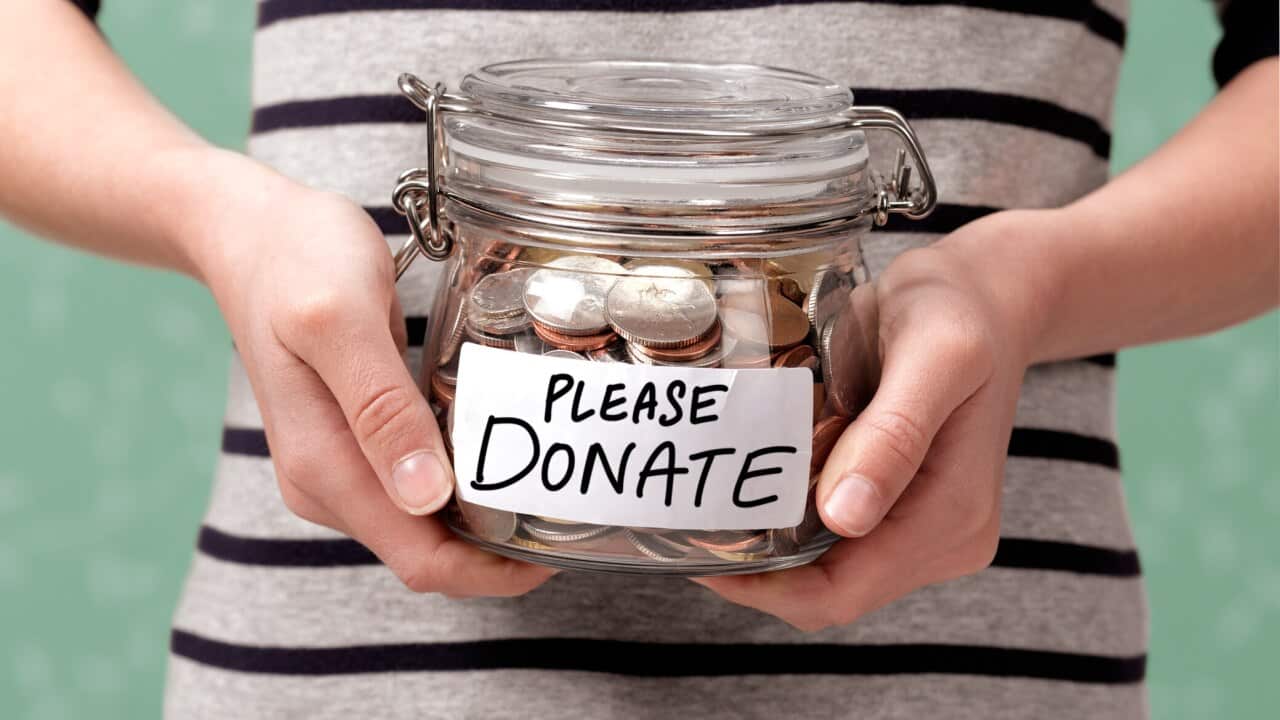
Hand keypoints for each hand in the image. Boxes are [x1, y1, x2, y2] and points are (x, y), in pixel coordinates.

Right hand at [187, 150, 554, 597]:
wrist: (249, 232)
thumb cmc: (295, 259)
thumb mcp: (340, 318)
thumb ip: (380, 408)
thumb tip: (425, 497)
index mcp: (324, 466)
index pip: (420, 560)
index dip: (492, 571)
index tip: (557, 551)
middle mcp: (328, 482)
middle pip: (428, 552)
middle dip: (498, 551)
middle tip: (573, 511)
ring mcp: (340, 464)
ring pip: (426, 524)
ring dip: (485, 519)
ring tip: (551, 484)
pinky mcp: (355, 441)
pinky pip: (419, 485)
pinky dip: (464, 483)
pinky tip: (503, 452)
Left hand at [694, 210, 1049, 629]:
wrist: (988, 296)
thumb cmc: (959, 311)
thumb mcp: (934, 355)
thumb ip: (894, 435)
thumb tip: (845, 517)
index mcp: (953, 515)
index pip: (843, 593)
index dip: (764, 588)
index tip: (698, 551)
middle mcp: (946, 537)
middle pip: (831, 592)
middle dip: (758, 571)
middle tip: (691, 523)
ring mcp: (928, 529)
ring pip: (829, 570)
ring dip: (772, 549)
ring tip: (714, 504)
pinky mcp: (907, 507)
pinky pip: (837, 539)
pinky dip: (791, 524)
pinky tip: (756, 488)